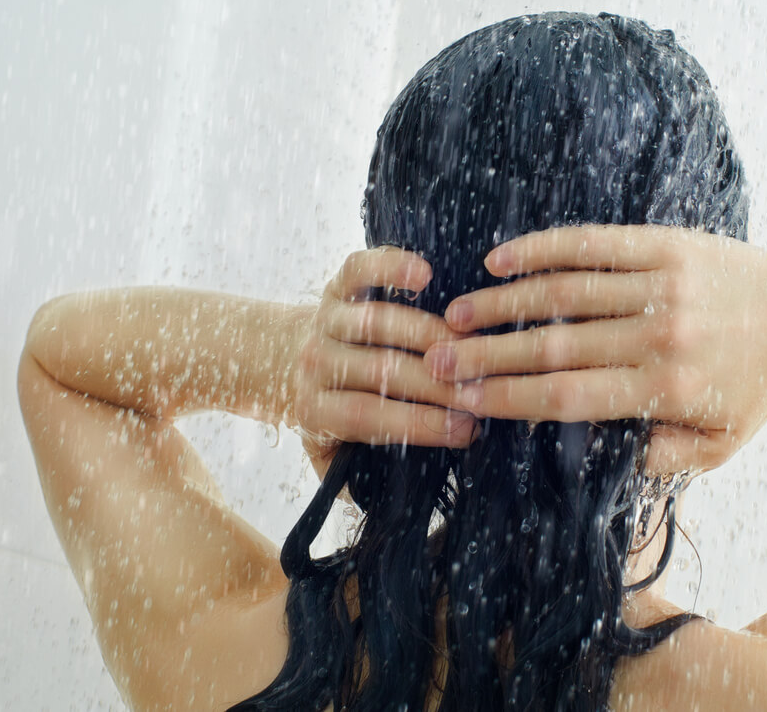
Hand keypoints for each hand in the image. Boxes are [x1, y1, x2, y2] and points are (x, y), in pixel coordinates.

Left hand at [291, 247, 478, 472]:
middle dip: (437, 384)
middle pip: (380, 370)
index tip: (467, 431)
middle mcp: (316, 361)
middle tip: (483, 391)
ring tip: (472, 346)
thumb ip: (351, 479)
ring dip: (429, 333)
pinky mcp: (337, 283)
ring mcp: (326, 318)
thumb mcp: (328, 454)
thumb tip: (380, 500)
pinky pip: (362, 270)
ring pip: (379, 321)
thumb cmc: (326, 413)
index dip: (420, 424)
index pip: (370, 417)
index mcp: (315, 409)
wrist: (283, 360)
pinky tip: (427, 274)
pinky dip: (391, 266)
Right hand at [423, 225, 766, 473]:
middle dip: (487, 356)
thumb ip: (657, 457)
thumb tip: (594, 456)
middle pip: (553, 346)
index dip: (509, 398)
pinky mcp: (666, 245)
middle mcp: (658, 336)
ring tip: (454, 315)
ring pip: (563, 292)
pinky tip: (501, 259)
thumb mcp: (719, 446)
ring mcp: (660, 285)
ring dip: (501, 304)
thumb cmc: (759, 387)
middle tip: (437, 360)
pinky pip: (593, 244)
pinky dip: (542, 250)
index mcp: (665, 390)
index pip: (567, 396)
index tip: (463, 401)